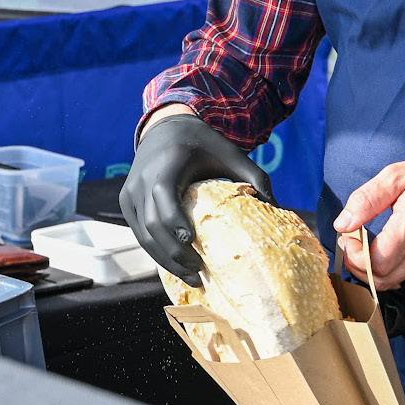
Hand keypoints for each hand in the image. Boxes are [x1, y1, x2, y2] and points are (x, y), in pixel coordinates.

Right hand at [120, 110, 273, 284]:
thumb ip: (254, 177)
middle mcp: (141, 180)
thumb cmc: (202, 144)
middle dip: (174, 253)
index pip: (164, 198)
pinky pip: (139, 234)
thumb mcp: (230, 153)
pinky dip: (156, 252)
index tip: (194, 243)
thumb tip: (278, 208)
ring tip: (191, 276)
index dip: (175, 223)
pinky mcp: (126, 203)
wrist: (165, 128)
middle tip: (199, 271)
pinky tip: (176, 265)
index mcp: (165, 165)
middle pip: (153, 226)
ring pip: (143, 236)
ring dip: (165, 260)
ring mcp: (130, 193)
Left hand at [333, 148, 404, 286]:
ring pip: (396, 282)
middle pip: (382, 280)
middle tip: (353, 244)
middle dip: (359, 266)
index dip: (354, 256)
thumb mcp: (397, 175)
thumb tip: (342, 224)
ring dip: (376, 270)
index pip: (375, 263)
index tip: (349, 238)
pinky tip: (390, 249)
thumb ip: (366, 200)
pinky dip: (395, 269)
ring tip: (369, 246)